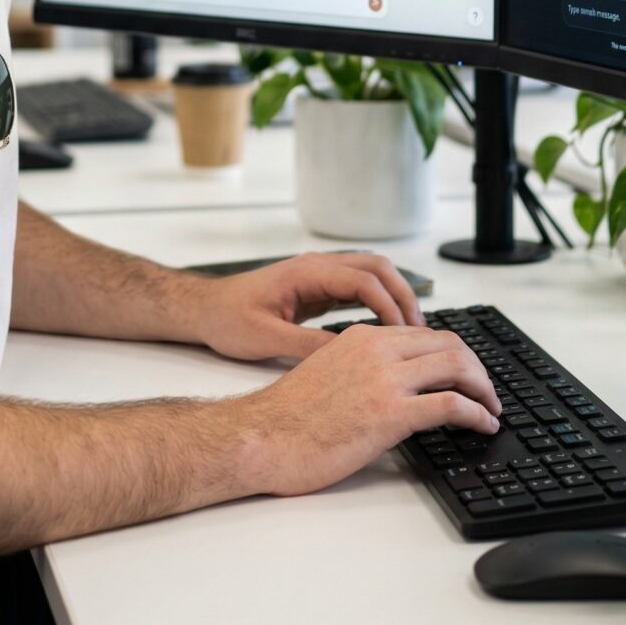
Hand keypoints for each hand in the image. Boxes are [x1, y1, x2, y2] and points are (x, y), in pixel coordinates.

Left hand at [193, 251, 422, 361]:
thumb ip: (307, 345)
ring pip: (372, 274)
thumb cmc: (228, 319)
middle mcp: (317, 267)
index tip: (403, 335)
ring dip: (394, 297)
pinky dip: (379, 304)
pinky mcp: (318, 288)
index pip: (363, 279)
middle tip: (420, 332)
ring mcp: (319, 275)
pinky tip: (388, 331)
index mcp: (307, 273)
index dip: (388, 306)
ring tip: (411, 334)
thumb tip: (350, 357)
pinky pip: (359, 288)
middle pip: (377, 267)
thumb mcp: (265, 338)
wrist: (205, 309)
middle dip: (402, 295)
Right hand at [235, 322, 501, 497]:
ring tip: (492, 407)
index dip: (454, 353)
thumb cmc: (286, 416)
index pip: (424, 333)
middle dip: (477, 367)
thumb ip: (360, 368)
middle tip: (487, 391)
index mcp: (361, 337)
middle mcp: (377, 349)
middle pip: (449, 343)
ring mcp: (385, 379)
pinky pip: (452, 404)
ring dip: (484, 387)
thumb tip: (388, 385)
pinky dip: (478, 412)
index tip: (465, 373)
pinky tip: (484, 424)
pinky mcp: (390, 413)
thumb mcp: (327, 372)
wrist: (262, 437)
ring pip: (457, 366)